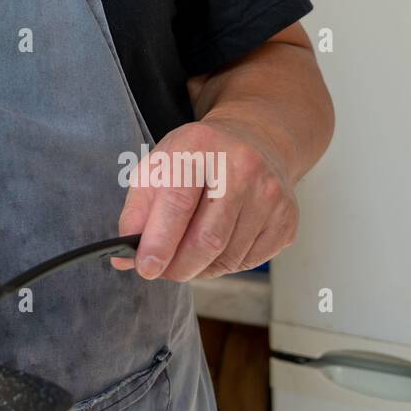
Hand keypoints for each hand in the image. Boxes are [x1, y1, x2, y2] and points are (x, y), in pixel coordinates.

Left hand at [111, 117, 298, 280]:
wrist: (252, 139)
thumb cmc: (197, 158)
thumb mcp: (158, 168)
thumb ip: (137, 213)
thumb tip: (124, 260)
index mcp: (199, 148)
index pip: (177, 204)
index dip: (159, 243)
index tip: (145, 268)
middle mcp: (241, 168)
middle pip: (207, 240)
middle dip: (178, 266)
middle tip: (162, 271)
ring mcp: (269, 194)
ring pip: (228, 256)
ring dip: (200, 268)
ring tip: (187, 255)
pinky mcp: (286, 218)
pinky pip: (249, 261)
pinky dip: (225, 265)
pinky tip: (217, 247)